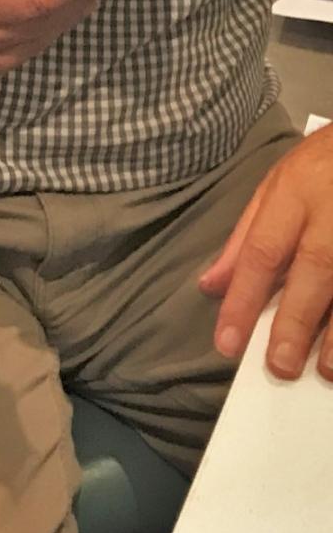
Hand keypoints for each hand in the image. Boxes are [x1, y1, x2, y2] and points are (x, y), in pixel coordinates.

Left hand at [200, 126, 332, 379]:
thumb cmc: (325, 163)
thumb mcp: (277, 183)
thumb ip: (246, 236)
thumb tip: (211, 285)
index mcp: (295, 192)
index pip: (263, 249)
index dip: (243, 298)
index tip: (228, 343)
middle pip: (316, 268)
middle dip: (295, 321)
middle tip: (279, 367)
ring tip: (326, 369)